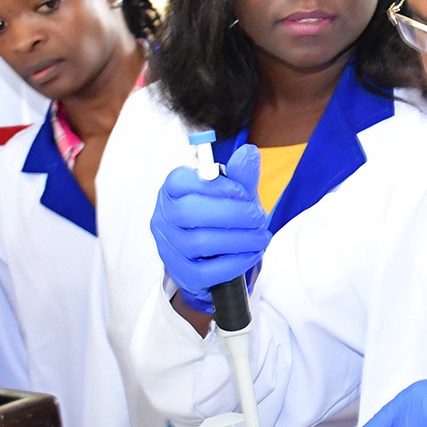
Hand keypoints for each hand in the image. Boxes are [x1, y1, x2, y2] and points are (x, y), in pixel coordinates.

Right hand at [151, 145, 270, 312]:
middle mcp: (164, 217)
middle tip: (259, 216)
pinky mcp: (180, 272)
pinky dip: (233, 264)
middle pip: (191, 213)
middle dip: (232, 214)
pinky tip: (252, 254)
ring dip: (239, 239)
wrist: (214, 253)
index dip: (214, 186)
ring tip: (262, 237)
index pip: (180, 182)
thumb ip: (241, 174)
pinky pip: (204, 272)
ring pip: (200, 243)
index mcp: (173, 190)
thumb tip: (249, 153)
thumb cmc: (221, 214)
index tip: (243, 192)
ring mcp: (168, 247)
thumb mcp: (233, 192)